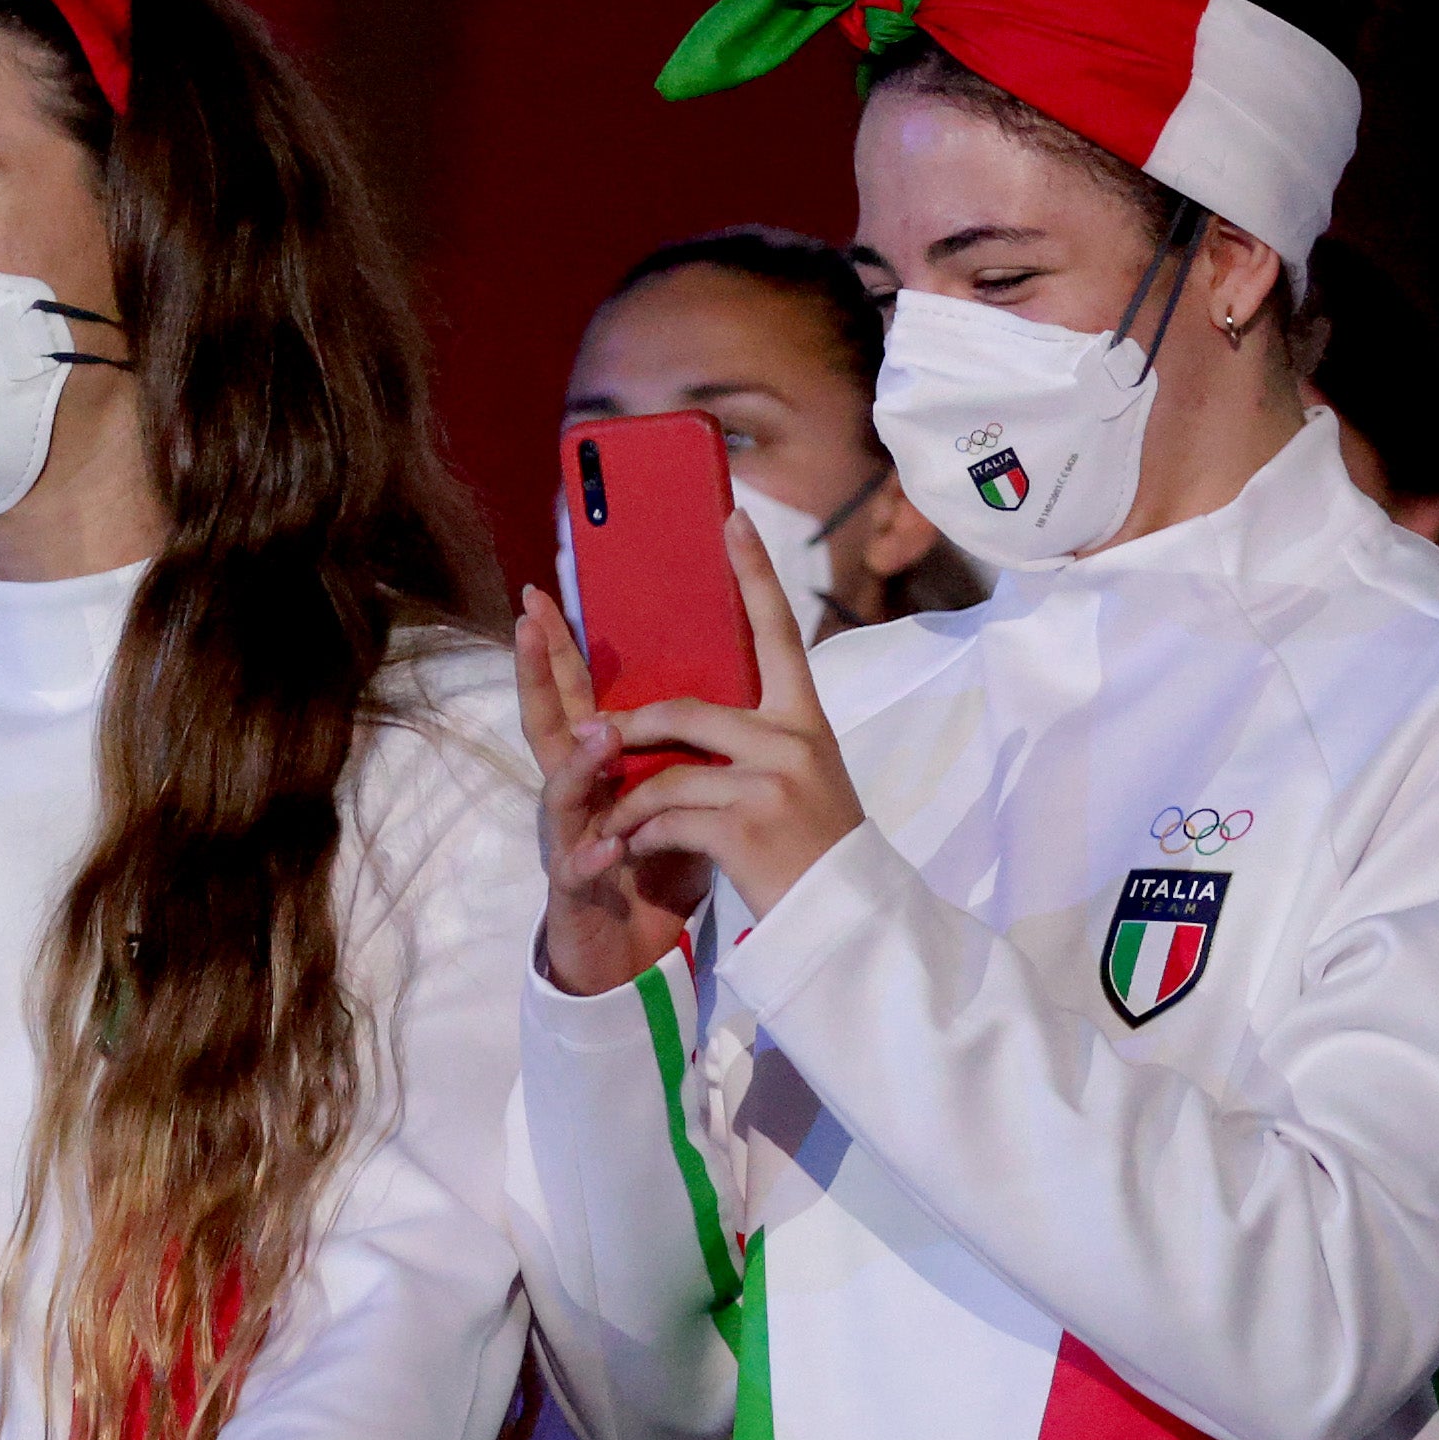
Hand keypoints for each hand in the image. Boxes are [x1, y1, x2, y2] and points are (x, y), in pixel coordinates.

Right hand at [512, 585, 700, 996]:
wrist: (627, 949)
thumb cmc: (651, 863)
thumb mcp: (672, 791)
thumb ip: (681, 745)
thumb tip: (731, 681)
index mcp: (600, 762)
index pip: (580, 691)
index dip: (561, 644)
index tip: (543, 593)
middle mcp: (575, 790)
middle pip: (549, 722)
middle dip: (535, 674)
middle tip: (527, 623)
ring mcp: (569, 836)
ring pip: (562, 791)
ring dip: (579, 764)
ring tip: (599, 737)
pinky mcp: (577, 888)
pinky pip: (580, 867)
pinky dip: (593, 854)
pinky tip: (610, 846)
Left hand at [585, 512, 866, 918]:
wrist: (844, 920)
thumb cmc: (811, 850)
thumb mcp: (799, 779)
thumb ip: (754, 740)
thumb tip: (685, 718)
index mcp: (806, 719)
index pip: (779, 633)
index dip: (755, 575)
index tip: (732, 519)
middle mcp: (794, 739)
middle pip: (684, 711)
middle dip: (628, 733)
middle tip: (594, 743)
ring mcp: (772, 780)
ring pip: (663, 773)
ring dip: (627, 805)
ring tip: (615, 829)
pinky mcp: (746, 824)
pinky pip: (665, 817)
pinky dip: (640, 839)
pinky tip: (638, 853)